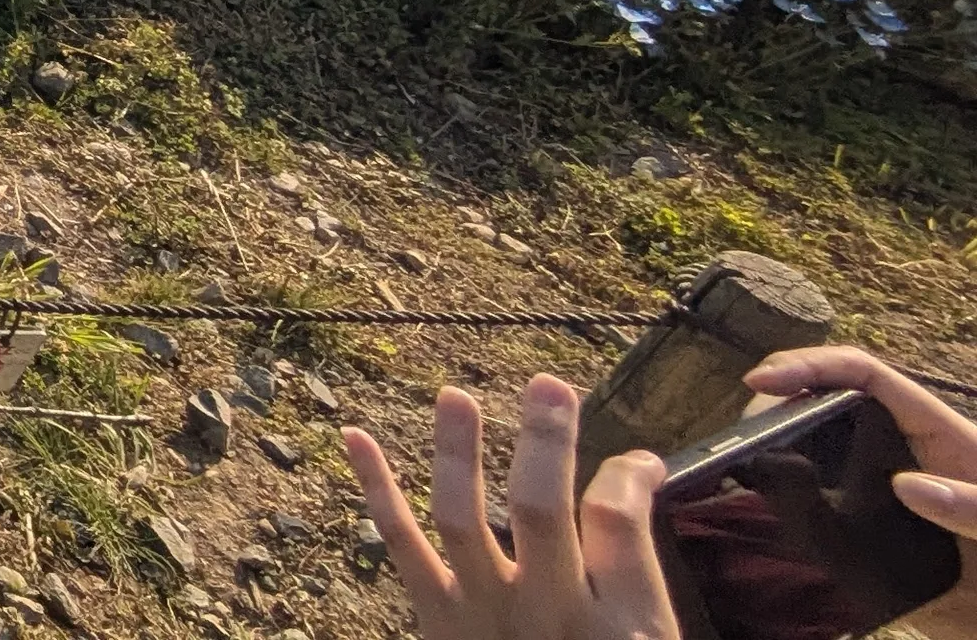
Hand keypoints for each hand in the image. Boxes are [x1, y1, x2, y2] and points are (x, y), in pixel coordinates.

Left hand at [347, 374, 679, 639]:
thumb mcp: (646, 636)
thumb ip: (635, 555)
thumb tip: (638, 466)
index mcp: (614, 621)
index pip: (617, 523)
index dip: (624, 473)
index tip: (636, 455)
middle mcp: (544, 614)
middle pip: (540, 512)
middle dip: (545, 442)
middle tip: (548, 384)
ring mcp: (480, 616)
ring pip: (461, 520)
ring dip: (455, 453)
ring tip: (454, 394)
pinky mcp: (435, 620)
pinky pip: (400, 547)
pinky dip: (375, 490)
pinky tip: (354, 436)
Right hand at [739, 347, 976, 639]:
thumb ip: (970, 504)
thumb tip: (905, 484)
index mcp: (934, 434)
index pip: (866, 377)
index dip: (812, 366)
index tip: (761, 382)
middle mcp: (897, 457)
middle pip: (825, 406)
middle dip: (777, 406)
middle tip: (742, 435)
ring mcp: (875, 497)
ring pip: (811, 455)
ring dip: (771, 452)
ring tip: (737, 467)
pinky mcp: (860, 539)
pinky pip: (811, 514)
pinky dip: (779, 507)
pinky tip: (756, 512)